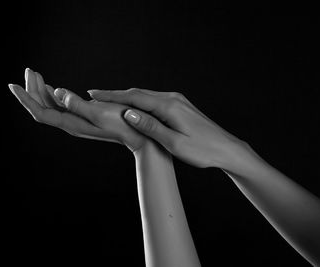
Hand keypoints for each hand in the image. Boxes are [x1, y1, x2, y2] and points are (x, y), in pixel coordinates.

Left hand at [8, 68, 147, 151]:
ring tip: (35, 75)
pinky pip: (60, 106)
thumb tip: (56, 92)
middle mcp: (70, 123)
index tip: (13, 85)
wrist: (138, 135)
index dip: (25, 99)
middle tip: (28, 70)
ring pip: (50, 106)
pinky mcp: (83, 117)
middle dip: (31, 90)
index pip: (40, 112)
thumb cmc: (122, 123)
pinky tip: (52, 88)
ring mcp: (76, 121)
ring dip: (40, 91)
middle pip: (42, 107)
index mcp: (71, 123)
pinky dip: (52, 95)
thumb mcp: (99, 112)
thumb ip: (76, 104)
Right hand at [87, 88, 247, 167]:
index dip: (111, 96)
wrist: (226, 148)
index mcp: (169, 107)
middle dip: (115, 95)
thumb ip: (150, 127)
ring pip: (145, 96)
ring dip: (126, 98)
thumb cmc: (202, 150)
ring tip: (108, 101)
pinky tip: (132, 107)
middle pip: (138, 93)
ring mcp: (177, 100)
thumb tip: (128, 113)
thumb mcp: (174, 142)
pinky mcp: (180, 106)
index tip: (93, 95)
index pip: (134, 98)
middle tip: (94, 96)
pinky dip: (139, 102)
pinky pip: (154, 100)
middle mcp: (172, 98)